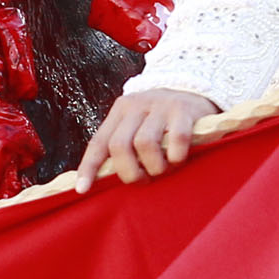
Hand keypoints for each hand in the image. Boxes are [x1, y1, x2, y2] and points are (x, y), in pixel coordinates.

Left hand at [75, 88, 219, 190]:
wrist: (196, 88)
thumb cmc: (162, 119)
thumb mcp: (137, 124)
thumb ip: (123, 144)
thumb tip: (102, 178)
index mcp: (120, 111)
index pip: (99, 142)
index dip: (89, 167)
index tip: (82, 189)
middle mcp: (136, 106)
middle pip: (119, 145)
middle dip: (129, 172)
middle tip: (143, 180)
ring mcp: (160, 106)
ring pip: (145, 144)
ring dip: (154, 166)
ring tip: (163, 170)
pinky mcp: (183, 110)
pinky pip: (176, 140)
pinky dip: (175, 157)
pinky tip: (178, 159)